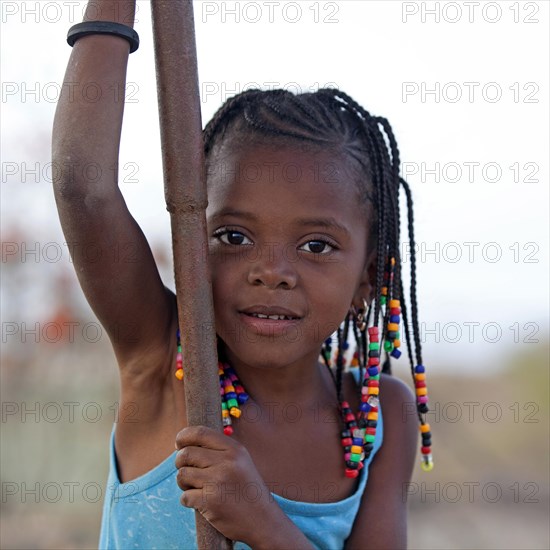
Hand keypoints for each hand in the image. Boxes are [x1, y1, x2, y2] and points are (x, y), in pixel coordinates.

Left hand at [175, 426, 278, 545]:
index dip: (184, 436)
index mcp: (234, 449)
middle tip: (187, 471)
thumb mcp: (240, 461)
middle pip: (186, 453)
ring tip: (195, 487)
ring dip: (183, 483)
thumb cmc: (246, 489)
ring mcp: (218, 481)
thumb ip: (218, 450)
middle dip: (180, 462)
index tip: (179, 443)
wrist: (262, 520)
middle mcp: (226, 462)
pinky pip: (185, 497)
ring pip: (182, 474)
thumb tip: (185, 443)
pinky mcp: (210, 502)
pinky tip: (200, 502)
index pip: (200, 432)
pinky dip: (188, 500)